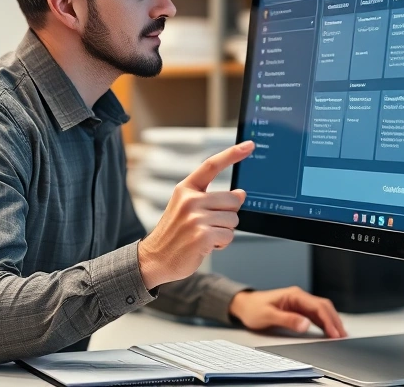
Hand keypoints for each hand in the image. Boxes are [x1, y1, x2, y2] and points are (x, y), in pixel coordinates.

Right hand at [138, 141, 255, 288]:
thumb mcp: (185, 208)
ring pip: (233, 219)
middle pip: (232, 198)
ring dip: (224, 231)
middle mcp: (189, 200)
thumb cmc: (174, 234)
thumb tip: (241, 194)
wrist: (155, 259)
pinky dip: (222, 244)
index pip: (211, 165)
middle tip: (211, 224)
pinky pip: (229, 236)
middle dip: (229, 214)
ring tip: (205, 236)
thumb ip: (212, 198)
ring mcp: (195, 218)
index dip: (232, 154)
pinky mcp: (202, 236)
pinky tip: (205, 245)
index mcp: (185, 189)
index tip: (249, 145)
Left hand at [229, 287, 346, 338]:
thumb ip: (287, 319)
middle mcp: (299, 297)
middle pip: (323, 307)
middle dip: (334, 320)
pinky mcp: (298, 309)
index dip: (328, 320)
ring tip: (340, 335)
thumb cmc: (254, 308)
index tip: (334, 332)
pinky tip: (329, 331)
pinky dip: (324, 323)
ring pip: (321, 310)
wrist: (244, 305)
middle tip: (342, 335)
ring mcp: (299, 303)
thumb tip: (305, 324)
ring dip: (331, 321)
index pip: (317, 306)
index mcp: (294, 295)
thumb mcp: (269, 316)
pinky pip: (315, 315)